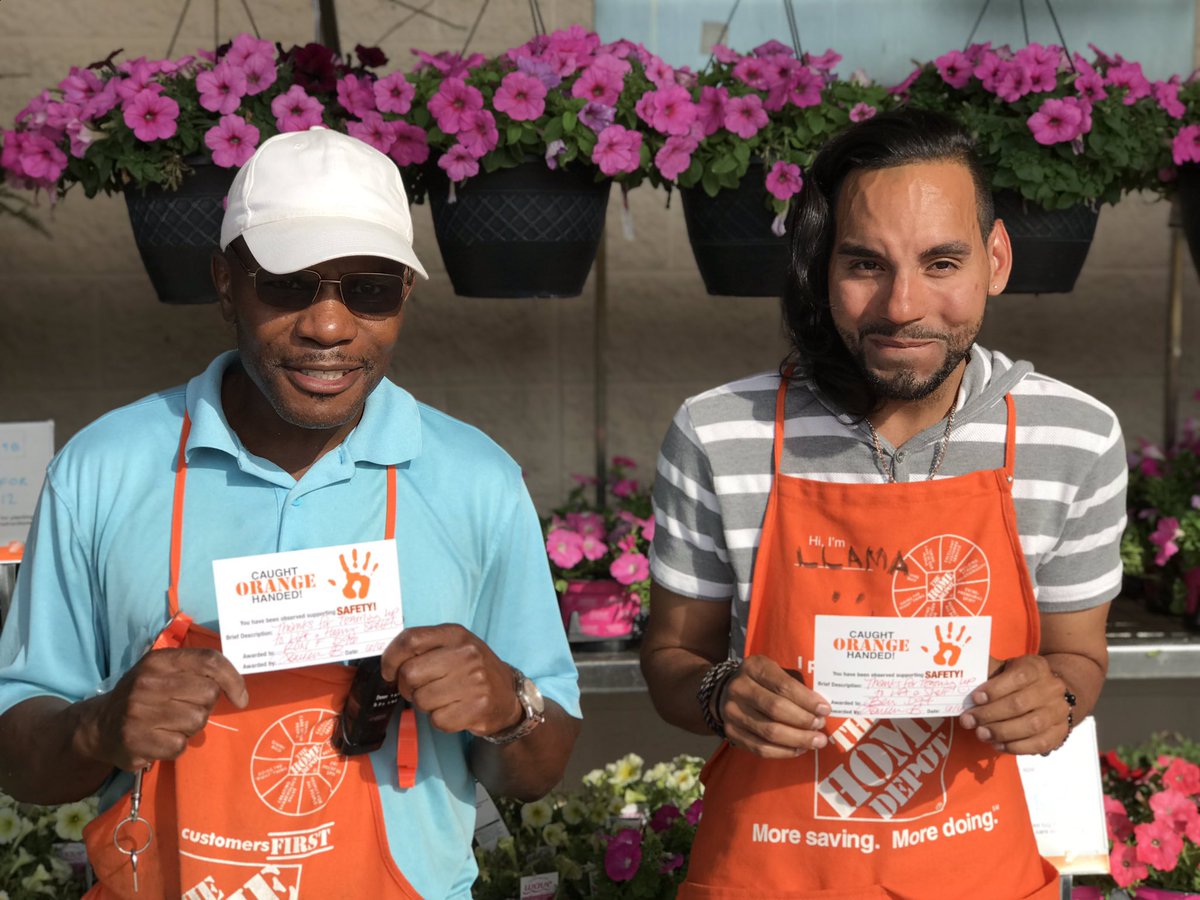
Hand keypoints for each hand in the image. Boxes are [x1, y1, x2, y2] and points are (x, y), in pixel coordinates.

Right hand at [81, 648, 247, 771]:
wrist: (99, 725)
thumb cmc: (143, 695)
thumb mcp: (164, 671)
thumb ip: (197, 670)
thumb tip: (237, 687)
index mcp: (159, 661)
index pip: (209, 661)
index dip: (233, 679)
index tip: (241, 697)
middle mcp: (148, 683)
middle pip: (208, 695)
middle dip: (204, 706)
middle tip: (183, 709)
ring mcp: (139, 713)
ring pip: (197, 722)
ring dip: (190, 728)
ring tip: (169, 724)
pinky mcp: (135, 741)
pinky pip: (180, 746)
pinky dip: (175, 746)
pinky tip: (158, 739)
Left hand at [381, 625, 520, 737]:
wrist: (507, 694)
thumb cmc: (471, 669)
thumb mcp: (453, 646)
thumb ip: (424, 648)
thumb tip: (389, 666)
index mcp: (455, 634)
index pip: (410, 640)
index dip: (390, 658)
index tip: (389, 671)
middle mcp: (466, 654)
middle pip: (410, 674)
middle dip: (407, 687)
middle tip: (419, 689)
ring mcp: (474, 681)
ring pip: (421, 700)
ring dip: (425, 705)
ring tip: (442, 699)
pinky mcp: (478, 708)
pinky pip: (438, 720)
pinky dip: (440, 720)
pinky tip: (454, 710)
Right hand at [719, 655, 829, 758]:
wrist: (727, 691)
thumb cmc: (763, 681)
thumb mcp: (775, 670)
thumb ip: (795, 683)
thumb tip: (821, 707)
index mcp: (754, 667)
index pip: (783, 685)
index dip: (806, 700)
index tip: (825, 709)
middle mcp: (739, 688)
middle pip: (776, 709)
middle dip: (803, 720)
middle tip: (821, 726)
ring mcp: (732, 711)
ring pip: (769, 732)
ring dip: (797, 739)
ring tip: (816, 741)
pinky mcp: (731, 732)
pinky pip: (760, 748)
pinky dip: (783, 751)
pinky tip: (799, 749)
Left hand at [958, 655, 1069, 754]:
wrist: (1050, 694)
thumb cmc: (1019, 681)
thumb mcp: (1005, 669)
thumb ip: (987, 671)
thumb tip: (960, 672)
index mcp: (1036, 668)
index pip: (1018, 677)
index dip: (995, 689)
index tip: (975, 698)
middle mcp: (1052, 689)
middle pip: (1020, 704)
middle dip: (990, 714)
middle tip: (969, 720)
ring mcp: (1059, 712)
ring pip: (1030, 725)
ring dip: (1001, 732)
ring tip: (981, 734)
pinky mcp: (1060, 733)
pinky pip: (1039, 744)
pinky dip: (1016, 747)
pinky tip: (998, 745)